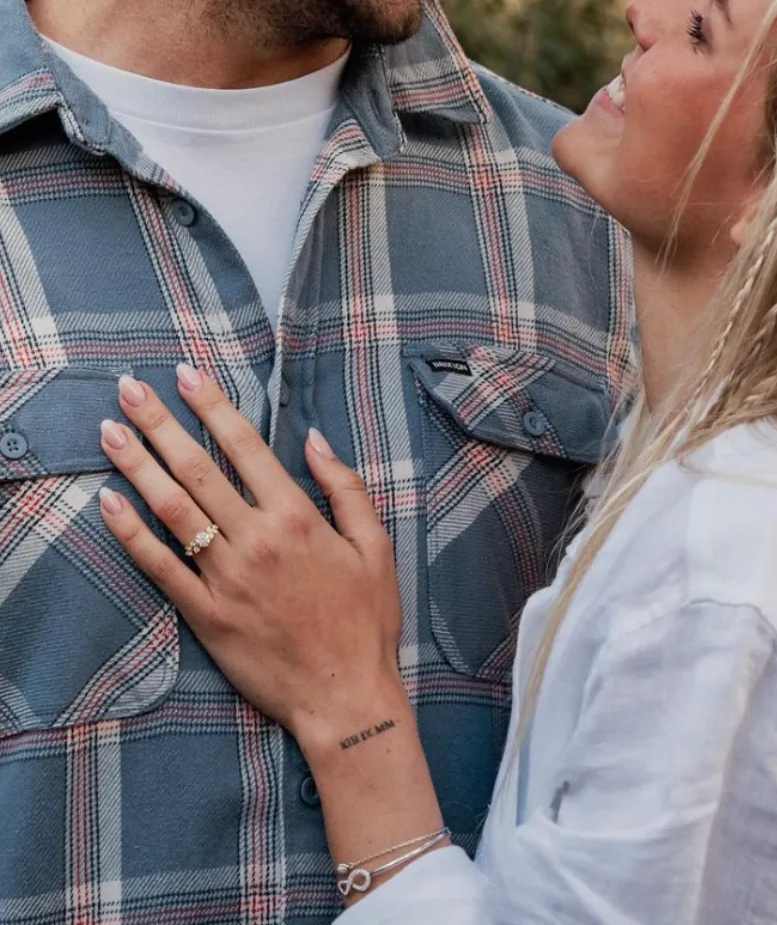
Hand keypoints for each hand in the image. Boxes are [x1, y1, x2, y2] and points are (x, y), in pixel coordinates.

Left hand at [97, 365, 404, 753]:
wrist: (346, 697)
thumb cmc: (366, 621)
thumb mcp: (374, 545)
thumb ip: (345, 487)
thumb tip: (313, 438)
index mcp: (297, 516)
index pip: (245, 446)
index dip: (212, 406)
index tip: (186, 373)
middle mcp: (256, 539)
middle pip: (197, 468)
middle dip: (160, 423)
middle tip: (129, 389)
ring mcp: (226, 577)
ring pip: (172, 510)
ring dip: (137, 466)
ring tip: (109, 432)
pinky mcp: (206, 615)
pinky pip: (161, 567)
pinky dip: (132, 534)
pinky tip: (110, 504)